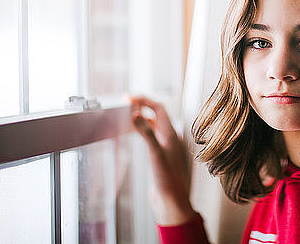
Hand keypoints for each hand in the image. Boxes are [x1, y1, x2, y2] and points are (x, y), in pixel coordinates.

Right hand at [130, 96, 195, 224]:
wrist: (172, 202)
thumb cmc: (168, 180)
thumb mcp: (155, 154)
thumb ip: (146, 133)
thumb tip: (136, 114)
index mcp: (172, 135)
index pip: (159, 109)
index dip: (144, 100)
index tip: (128, 98)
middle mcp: (171, 138)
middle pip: (157, 114)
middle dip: (143, 105)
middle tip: (126, 102)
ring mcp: (167, 147)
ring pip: (155, 125)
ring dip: (143, 116)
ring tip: (129, 113)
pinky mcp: (161, 156)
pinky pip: (152, 136)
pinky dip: (143, 130)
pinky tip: (136, 132)